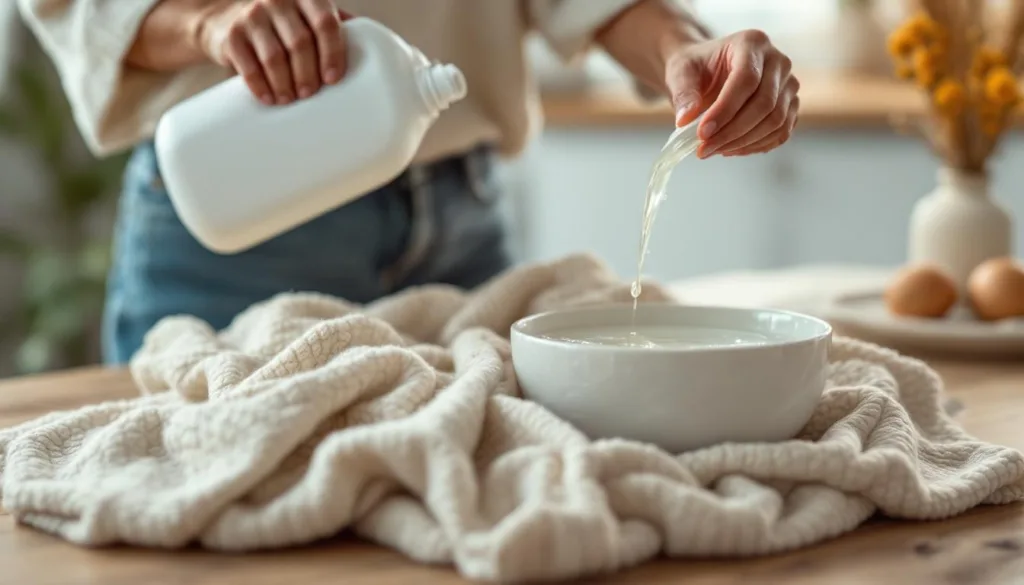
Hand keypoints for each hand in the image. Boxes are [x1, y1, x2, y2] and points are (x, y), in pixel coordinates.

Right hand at [193, 0, 348, 105]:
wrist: (225, 19)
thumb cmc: (281, 23)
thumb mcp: (306, 16)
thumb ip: (331, 26)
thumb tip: (372, 48)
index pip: (325, 23)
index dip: (332, 53)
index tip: (333, 79)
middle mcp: (278, 0)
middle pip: (300, 43)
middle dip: (308, 74)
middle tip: (310, 94)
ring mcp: (252, 15)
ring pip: (275, 57)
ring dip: (285, 84)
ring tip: (290, 100)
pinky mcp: (231, 35)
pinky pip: (248, 65)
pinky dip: (260, 86)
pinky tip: (269, 98)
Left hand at [665, 30, 799, 158]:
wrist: (709, 71)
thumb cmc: (697, 68)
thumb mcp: (680, 73)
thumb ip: (683, 93)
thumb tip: (685, 119)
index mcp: (751, 43)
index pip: (747, 79)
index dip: (725, 110)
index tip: (702, 133)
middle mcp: (778, 60)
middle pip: (765, 103)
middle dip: (733, 132)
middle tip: (704, 149)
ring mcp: (789, 83)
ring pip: (776, 121)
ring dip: (744, 142)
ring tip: (714, 149)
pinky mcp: (790, 105)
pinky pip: (780, 132)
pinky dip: (756, 146)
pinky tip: (731, 149)